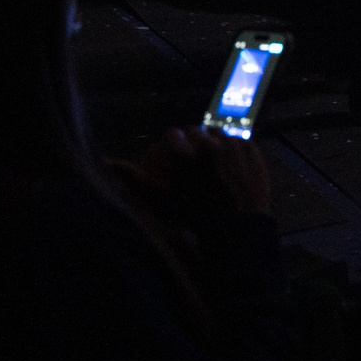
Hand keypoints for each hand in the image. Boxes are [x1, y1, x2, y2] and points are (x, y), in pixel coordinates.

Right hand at [125, 126, 271, 220]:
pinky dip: (233, 149)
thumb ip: (135, 180)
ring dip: (213, 144)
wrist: (237, 228)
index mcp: (185, 152)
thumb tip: (108, 163)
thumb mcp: (161, 200)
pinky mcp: (251, 147)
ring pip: (217, 133)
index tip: (175, 158)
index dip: (173, 147)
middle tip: (194, 165)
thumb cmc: (194, 215)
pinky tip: (231, 166)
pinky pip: (238, 140)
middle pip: (195, 133)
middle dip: (191, 145)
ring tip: (212, 164)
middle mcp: (208, 142)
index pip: (174, 135)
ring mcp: (233, 142)